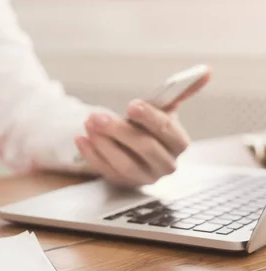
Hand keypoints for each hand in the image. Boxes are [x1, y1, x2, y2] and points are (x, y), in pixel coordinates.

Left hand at [74, 71, 210, 186]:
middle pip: (144, 148)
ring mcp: (144, 177)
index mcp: (178, 143)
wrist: (136, 149)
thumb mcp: (164, 109)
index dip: (149, 117)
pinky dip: (92, 155)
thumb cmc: (151, 126)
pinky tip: (81, 138)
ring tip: (88, 124)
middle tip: (97, 116)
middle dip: (119, 131)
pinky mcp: (124, 183)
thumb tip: (206, 70)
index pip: (166, 130)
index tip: (131, 105)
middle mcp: (165, 164)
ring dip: (103, 143)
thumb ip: (179, 91)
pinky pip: (106, 171)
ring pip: (124, 163)